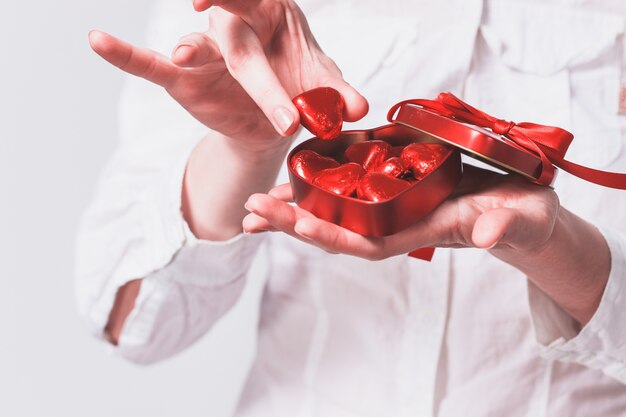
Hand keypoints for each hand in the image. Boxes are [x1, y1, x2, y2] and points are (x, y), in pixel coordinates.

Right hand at [89, 0, 367, 149]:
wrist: (273, 112)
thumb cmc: (297, 83)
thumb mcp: (317, 83)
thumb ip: (336, 93)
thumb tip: (361, 109)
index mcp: (274, 15)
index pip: (263, 0)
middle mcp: (235, 25)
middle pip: (239, 39)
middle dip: (253, 68)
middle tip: (241, 56)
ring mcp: (206, 50)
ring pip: (197, 48)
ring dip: (190, 51)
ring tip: (183, 56)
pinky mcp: (183, 77)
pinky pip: (149, 65)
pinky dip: (124, 55)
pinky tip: (97, 40)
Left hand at [242, 165, 559, 258]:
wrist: (521, 209)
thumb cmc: (523, 214)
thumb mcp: (522, 217)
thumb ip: (504, 225)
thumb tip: (485, 234)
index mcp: (422, 231)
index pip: (369, 241)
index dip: (332, 235)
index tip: (294, 224)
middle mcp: (399, 225)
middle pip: (339, 230)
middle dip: (294, 223)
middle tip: (251, 211)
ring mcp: (394, 210)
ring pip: (337, 214)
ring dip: (295, 209)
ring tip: (256, 204)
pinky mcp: (395, 191)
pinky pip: (350, 193)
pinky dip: (319, 189)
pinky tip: (292, 183)